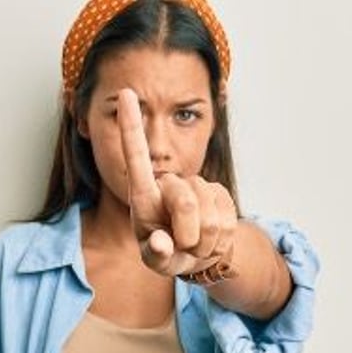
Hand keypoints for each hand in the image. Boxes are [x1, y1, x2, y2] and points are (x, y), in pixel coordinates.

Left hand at [117, 87, 236, 276]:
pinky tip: (210, 239)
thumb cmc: (167, 253)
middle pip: (184, 201)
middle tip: (183, 246)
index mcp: (145, 194)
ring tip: (193, 244)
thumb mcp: (156, 259)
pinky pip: (227, 221)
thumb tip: (162, 244)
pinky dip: (218, 242)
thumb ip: (156, 255)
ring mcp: (198, 187)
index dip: (132, 125)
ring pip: (209, 217)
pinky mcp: (221, 195)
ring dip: (203, 243)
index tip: (125, 92)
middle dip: (186, 234)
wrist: (197, 255)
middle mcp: (170, 183)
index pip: (136, 155)